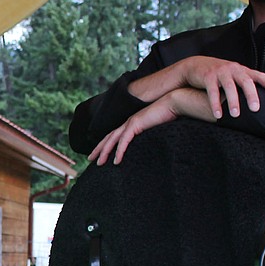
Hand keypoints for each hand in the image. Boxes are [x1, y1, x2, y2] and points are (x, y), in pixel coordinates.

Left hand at [89, 88, 213, 165]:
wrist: (175, 102)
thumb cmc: (170, 114)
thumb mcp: (157, 128)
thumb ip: (151, 135)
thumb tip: (152, 147)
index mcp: (132, 123)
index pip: (114, 135)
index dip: (105, 144)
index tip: (100, 154)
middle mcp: (128, 122)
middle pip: (108, 137)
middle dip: (98, 149)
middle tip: (89, 159)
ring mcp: (131, 122)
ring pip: (112, 140)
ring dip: (104, 152)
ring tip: (98, 163)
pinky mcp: (136, 124)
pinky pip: (124, 141)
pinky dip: (119, 151)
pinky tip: (116, 161)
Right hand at [176, 56, 264, 118]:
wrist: (195, 65)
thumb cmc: (218, 74)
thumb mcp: (233, 76)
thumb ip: (243, 84)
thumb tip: (256, 101)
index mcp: (242, 70)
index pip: (258, 75)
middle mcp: (233, 70)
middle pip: (246, 81)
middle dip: (251, 95)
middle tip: (255, 108)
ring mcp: (220, 72)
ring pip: (229, 87)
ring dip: (233, 101)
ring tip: (235, 114)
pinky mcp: (208, 77)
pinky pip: (213, 91)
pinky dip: (215, 104)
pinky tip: (218, 113)